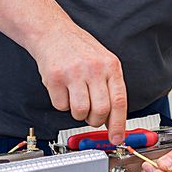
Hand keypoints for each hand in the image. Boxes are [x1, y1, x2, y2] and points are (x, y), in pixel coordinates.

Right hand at [28, 20, 127, 142]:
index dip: (118, 125)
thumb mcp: (103, 62)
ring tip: (76, 99)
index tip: (116, 138)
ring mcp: (74, 73)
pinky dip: (61, 104)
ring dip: (78, 113)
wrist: (52, 32)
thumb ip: (110, 88)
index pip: (119, 102)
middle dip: (95, 120)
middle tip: (91, 116)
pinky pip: (61, 106)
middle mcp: (94, 69)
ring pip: (80, 112)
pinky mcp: (55, 78)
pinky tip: (63, 90)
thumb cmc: (78, 48)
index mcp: (110, 66)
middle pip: (101, 111)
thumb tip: (114, 120)